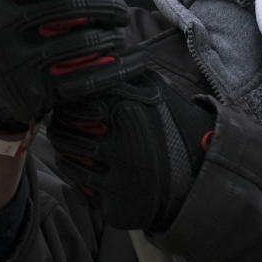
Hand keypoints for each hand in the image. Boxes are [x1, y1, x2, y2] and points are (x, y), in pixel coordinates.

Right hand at [0, 0, 143, 133]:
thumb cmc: (22, 25)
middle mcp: (2, 28)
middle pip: (70, 5)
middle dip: (106, 5)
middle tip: (120, 10)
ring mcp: (19, 64)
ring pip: (84, 41)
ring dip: (113, 35)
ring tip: (119, 34)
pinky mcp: (39, 93)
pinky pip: (90, 77)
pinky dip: (119, 67)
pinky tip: (135, 59)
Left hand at [50, 71, 214, 231]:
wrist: (200, 173)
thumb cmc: (171, 125)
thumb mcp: (156, 91)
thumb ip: (127, 73)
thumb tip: (95, 54)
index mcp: (130, 115)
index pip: (73, 107)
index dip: (67, 106)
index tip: (68, 106)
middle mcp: (124, 148)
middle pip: (64, 136)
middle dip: (61, 130)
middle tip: (65, 127)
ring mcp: (120, 181)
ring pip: (68, 163)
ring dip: (66, 154)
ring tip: (75, 147)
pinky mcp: (116, 207)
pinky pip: (81, 191)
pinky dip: (80, 180)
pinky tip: (91, 170)